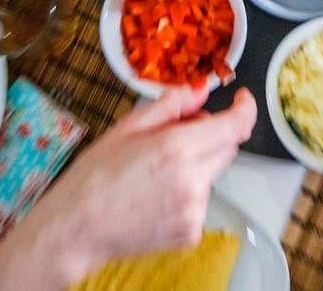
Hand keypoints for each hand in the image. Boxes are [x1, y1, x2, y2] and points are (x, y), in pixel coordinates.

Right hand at [0, 87, 257, 290]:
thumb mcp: (128, 127)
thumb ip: (172, 105)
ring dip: (196, 167)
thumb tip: (201, 89)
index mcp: (177, 148)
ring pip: (212, 176)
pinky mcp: (192, 232)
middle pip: (227, 148)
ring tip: (154, 175)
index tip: (241, 100)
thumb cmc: (94, 176)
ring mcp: (195, 210)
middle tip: (174, 139)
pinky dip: (187, 195)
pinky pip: (201, 203)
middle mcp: (193, 181)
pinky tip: (156, 198)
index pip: (235, 126)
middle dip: (210, 137)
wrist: (77, 227)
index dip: (245, 109)